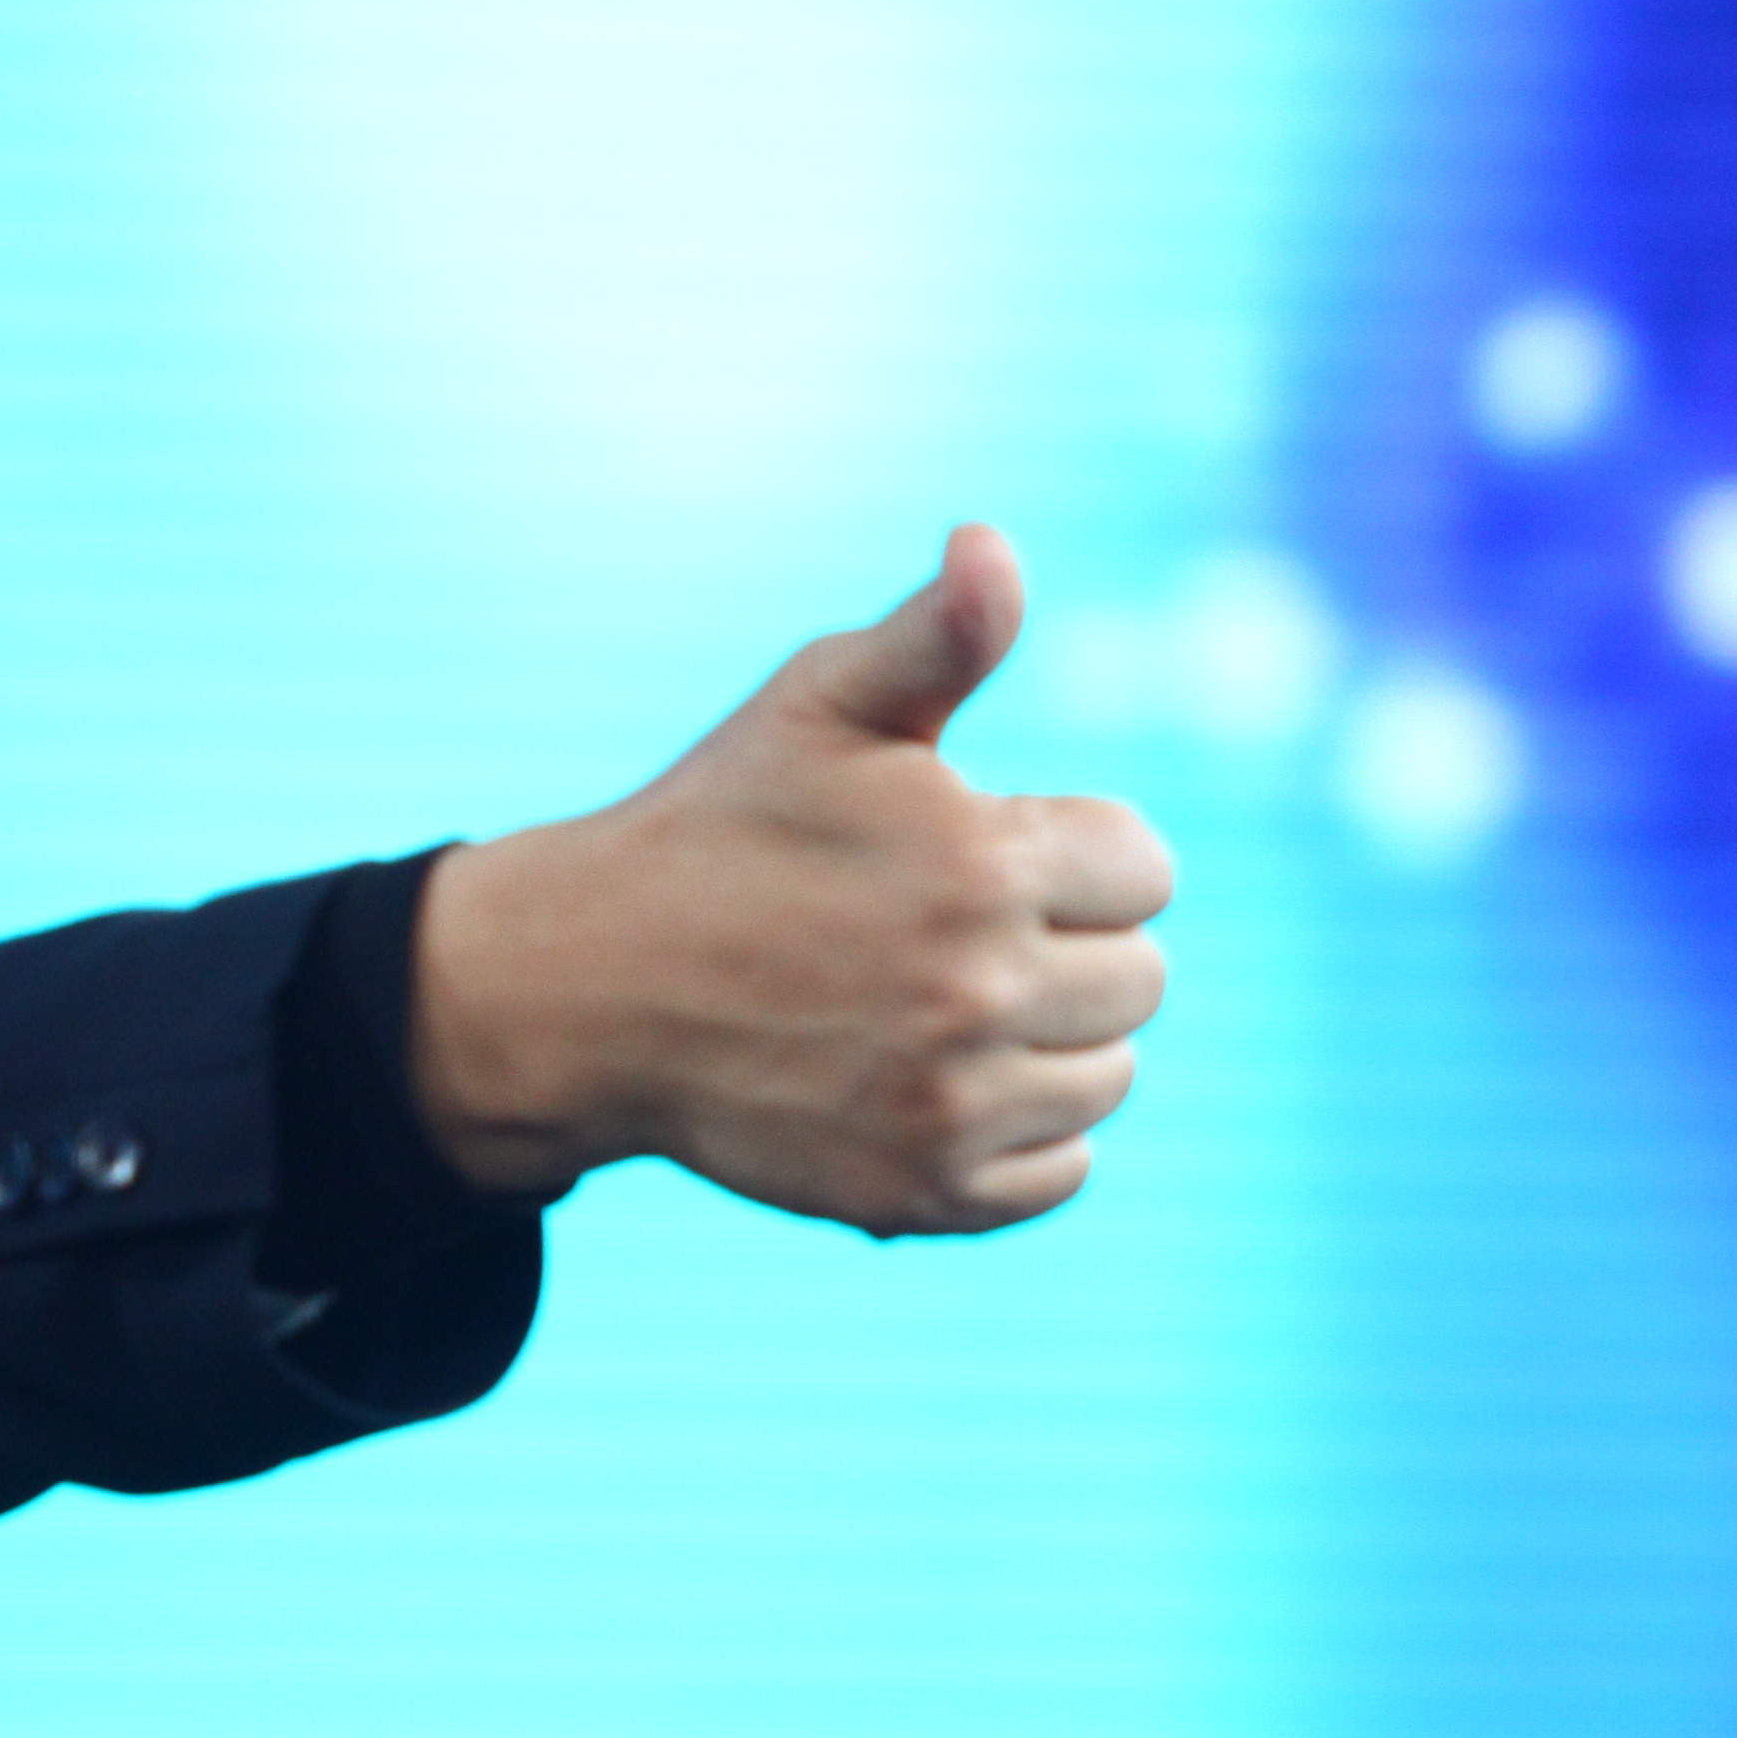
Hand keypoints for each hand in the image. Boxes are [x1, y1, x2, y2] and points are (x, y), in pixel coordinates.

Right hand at [406, 525, 1171, 1230]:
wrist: (590, 989)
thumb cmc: (717, 829)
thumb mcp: (821, 705)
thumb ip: (939, 635)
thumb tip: (994, 545)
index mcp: (979, 862)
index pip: (1146, 868)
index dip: (1073, 850)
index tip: (985, 849)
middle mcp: (978, 992)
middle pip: (1142, 978)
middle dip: (1070, 944)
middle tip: (957, 931)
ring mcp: (950, 1103)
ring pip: (1109, 1076)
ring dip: (1053, 1041)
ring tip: (948, 1006)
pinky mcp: (922, 1192)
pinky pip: (1060, 1172)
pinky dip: (1022, 1138)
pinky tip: (941, 1084)